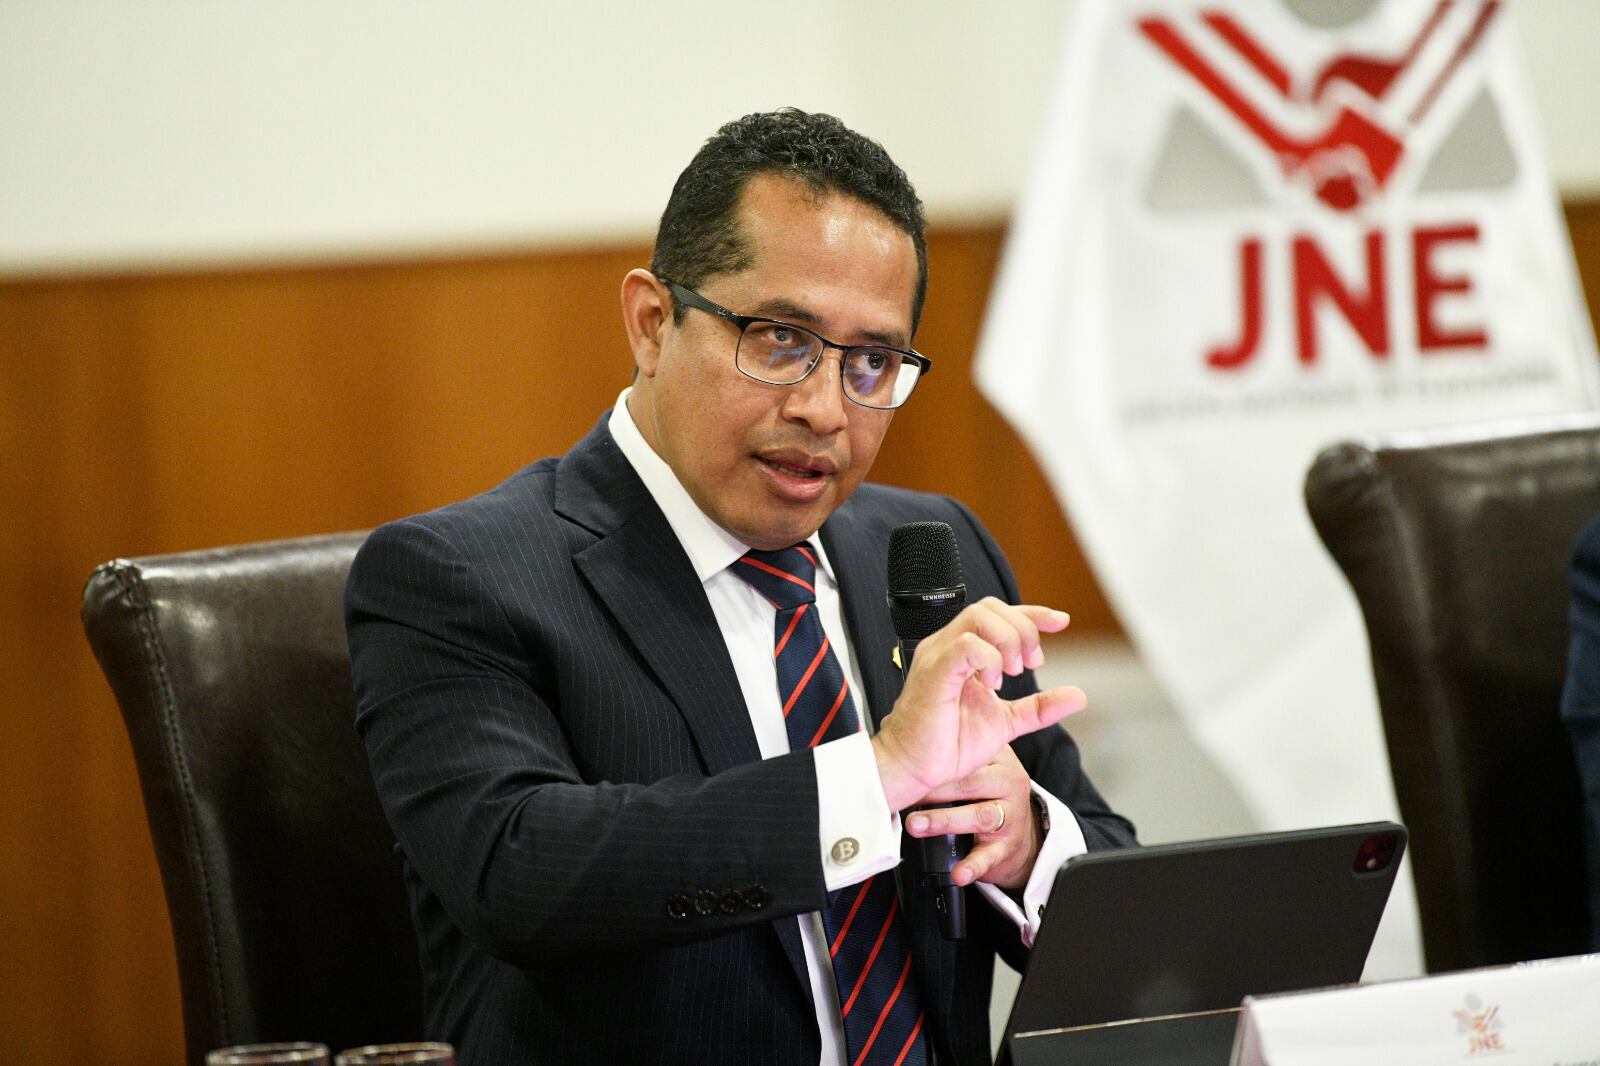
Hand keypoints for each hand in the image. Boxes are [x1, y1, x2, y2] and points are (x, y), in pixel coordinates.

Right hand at [871, 596, 1084, 811]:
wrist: (916, 769)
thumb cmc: (948, 744)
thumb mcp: (1006, 722)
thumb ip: (1039, 707)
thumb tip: (1078, 695)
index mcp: (962, 652)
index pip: (998, 614)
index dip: (1032, 612)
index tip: (1060, 622)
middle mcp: (948, 646)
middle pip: (990, 607)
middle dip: (1022, 629)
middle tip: (1029, 664)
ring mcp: (939, 656)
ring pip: (978, 616)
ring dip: (1008, 641)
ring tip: (1011, 674)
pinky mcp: (934, 672)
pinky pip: (965, 645)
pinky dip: (989, 658)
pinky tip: (992, 683)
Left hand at [905, 745, 1039, 890]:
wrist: (1019, 836)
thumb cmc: (986, 794)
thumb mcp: (975, 766)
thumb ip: (944, 748)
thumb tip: (892, 722)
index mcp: (999, 758)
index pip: (969, 752)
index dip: (938, 756)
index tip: (912, 760)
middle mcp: (1009, 783)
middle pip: (971, 782)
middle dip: (935, 789)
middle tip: (907, 791)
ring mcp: (1011, 816)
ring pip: (979, 816)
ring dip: (944, 821)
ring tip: (917, 825)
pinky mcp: (1007, 847)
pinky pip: (988, 856)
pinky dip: (972, 866)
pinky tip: (957, 872)